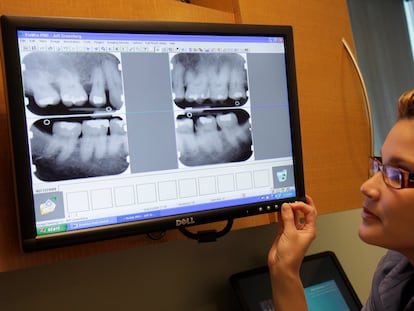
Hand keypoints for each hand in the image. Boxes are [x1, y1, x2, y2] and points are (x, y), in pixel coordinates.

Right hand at [267, 195, 316, 310]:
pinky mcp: (284, 232)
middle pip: (302, 212)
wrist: (281, 266)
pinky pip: (284, 220)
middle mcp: (302, 230)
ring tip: (283, 204)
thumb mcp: (290, 233)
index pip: (310, 212)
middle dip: (298, 204)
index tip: (294, 203)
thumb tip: (286, 206)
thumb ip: (288, 218)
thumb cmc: (291, 256)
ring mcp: (293, 231)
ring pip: (292, 215)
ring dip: (288, 209)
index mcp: (309, 230)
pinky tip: (278, 210)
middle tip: (292, 198)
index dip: (303, 205)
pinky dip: (281, 215)